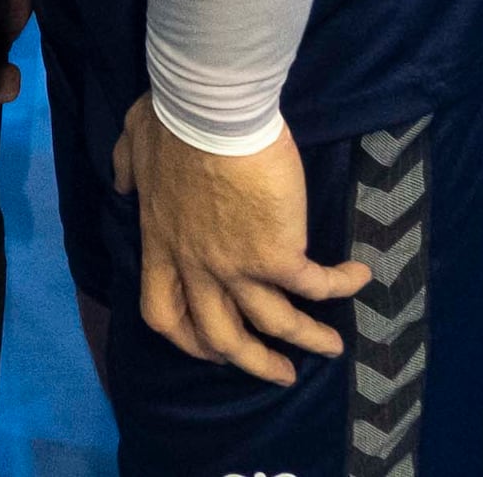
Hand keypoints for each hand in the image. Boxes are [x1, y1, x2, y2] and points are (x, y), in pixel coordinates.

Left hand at [112, 98, 370, 384]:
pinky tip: (359, 276)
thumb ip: (127, 169)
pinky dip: (341, 284)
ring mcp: (236, 265)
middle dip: (252, 361)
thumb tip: (123, 183)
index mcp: (162, 244)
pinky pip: (316, 285)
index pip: (164, 312)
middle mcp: (197, 266)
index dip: (187, 338)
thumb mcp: (133, 145)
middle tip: (279, 372)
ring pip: (274, 323)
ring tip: (332, 345)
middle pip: (221, 336)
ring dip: (307, 338)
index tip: (210, 347)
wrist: (208, 110)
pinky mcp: (277, 254)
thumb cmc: (170, 120)